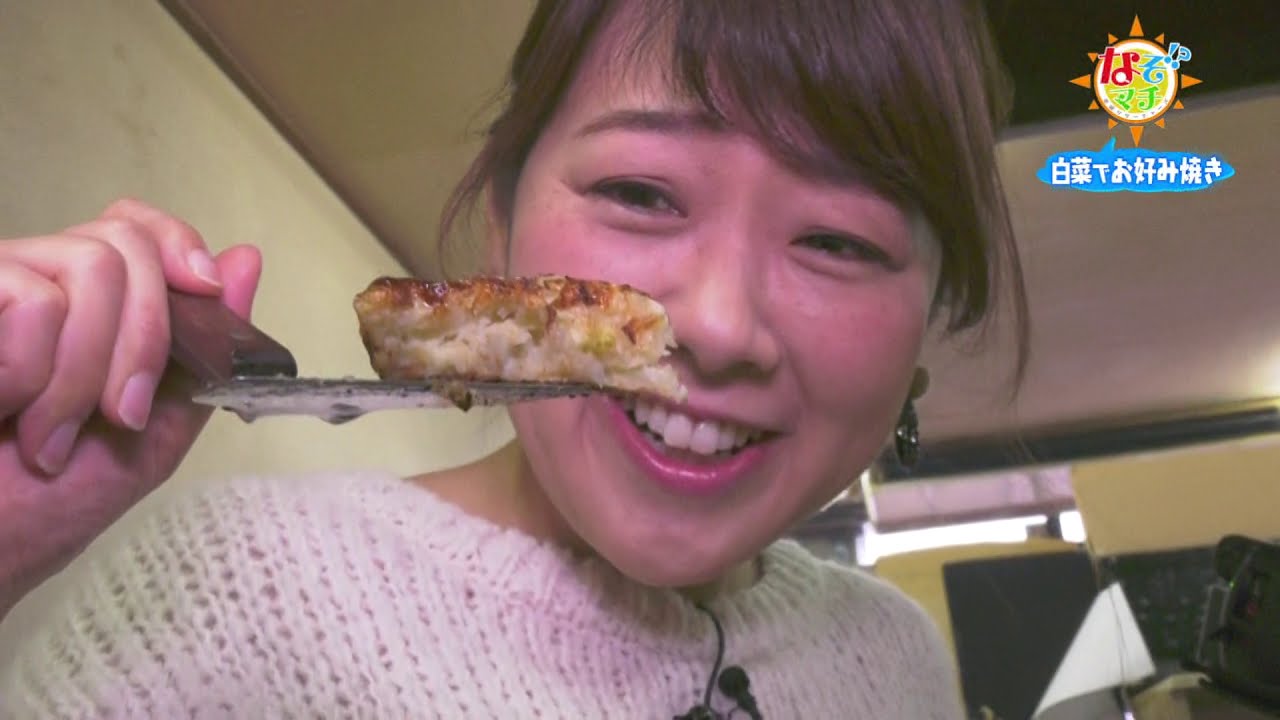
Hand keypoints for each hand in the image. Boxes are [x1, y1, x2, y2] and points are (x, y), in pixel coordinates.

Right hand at [0, 198, 261, 617]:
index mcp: (84, 308)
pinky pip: (32, 299)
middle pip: (124, 244)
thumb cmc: (48, 507)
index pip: (134, 225)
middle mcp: (34, 281)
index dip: (176, 243)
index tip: (204, 290)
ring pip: (88, 268)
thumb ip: (204, 349)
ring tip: (49, 437)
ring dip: (86, 373)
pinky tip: (5, 411)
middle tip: (118, 415)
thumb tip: (244, 259)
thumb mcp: (154, 429)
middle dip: (144, 340)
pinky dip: (33, 372)